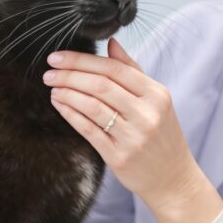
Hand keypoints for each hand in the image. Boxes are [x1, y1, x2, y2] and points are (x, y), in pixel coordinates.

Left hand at [42, 37, 203, 212]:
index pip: (114, 68)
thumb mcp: (157, 101)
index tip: (58, 57)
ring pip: (92, 107)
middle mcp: (147, 114)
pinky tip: (59, 105)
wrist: (173, 179)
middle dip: (69, 75)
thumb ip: (133, 70)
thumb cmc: (161, 135)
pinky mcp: (120, 157)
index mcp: (157, 94)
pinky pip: (89, 130)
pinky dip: (70, 114)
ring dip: (67, 94)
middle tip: (49, 72)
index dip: (82, 60)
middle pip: (100, 85)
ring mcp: (134, 136)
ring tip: (52, 88)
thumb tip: (111, 43)